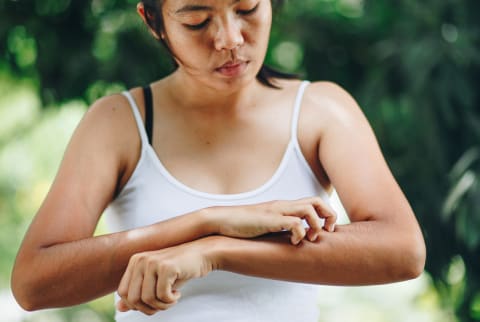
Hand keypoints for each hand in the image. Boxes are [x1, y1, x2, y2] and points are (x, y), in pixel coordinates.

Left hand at [117, 240, 213, 314]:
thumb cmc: (179, 269)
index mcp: (135, 261)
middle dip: (149, 308)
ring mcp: (153, 262)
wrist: (202, 255)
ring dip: (162, 305)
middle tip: (163, 304)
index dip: (136, 304)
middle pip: (133, 298)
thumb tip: (119, 308)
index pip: (123, 293)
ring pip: (147, 299)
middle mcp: (141, 259)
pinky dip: (171, 300)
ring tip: (172, 298)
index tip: (152, 303)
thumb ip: (138, 293)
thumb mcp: (156, 282)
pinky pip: (162, 295)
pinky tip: (178, 293)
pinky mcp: (166, 267)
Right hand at [208, 197, 336, 244]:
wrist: (221, 220)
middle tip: (326, 232)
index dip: (326, 214)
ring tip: (309, 238)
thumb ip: (280, 227)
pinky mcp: (269, 220)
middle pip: (317, 201)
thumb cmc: (242, 225)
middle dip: (329, 216)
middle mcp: (284, 205)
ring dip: (315, 225)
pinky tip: (293, 242)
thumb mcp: (267, 225)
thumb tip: (294, 240)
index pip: (314, 201)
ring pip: (309, 209)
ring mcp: (276, 211)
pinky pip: (294, 223)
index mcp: (285, 206)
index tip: (326, 230)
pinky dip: (299, 233)